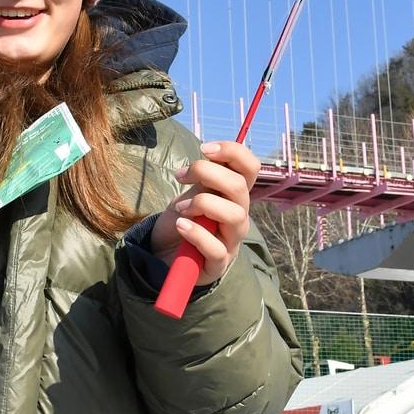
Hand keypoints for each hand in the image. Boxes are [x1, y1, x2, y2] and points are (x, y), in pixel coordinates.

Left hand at [149, 140, 259, 286]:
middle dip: (208, 173)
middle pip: (239, 187)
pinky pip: (217, 248)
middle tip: (181, 176)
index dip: (233, 152)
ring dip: (203, 204)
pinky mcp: (218, 264)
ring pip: (235, 216)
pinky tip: (180, 225)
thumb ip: (205, 177)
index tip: (205, 149)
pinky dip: (197, 234)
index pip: (250, 167)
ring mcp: (231, 241)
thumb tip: (210, 152)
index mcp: (234, 194)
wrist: (164, 252)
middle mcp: (238, 215)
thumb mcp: (192, 193)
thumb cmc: (183, 218)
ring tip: (180, 208)